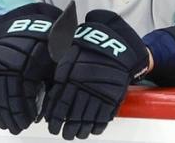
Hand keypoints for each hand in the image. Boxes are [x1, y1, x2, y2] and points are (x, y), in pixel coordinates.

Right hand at [0, 4, 62, 134]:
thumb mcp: (52, 61)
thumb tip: (49, 111)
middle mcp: (7, 65)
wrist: (24, 28)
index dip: (24, 112)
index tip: (28, 123)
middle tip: (16, 129)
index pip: (22, 95)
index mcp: (26, 65)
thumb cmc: (43, 48)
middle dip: (12, 117)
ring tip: (5, 125)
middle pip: (6, 99)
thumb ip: (50, 83)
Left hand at [43, 9, 149, 139]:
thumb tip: (49, 58)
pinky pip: (104, 115)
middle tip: (64, 134)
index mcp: (74, 71)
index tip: (52, 124)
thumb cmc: (99, 43)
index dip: (55, 115)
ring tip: (76, 135)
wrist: (126, 45)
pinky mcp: (114, 96)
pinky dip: (98, 125)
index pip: (60, 100)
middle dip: (67, 126)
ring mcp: (101, 91)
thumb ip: (63, 52)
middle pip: (73, 112)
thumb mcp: (78, 41)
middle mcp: (86, 83)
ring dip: (81, 129)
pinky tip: (93, 130)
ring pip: (87, 117)